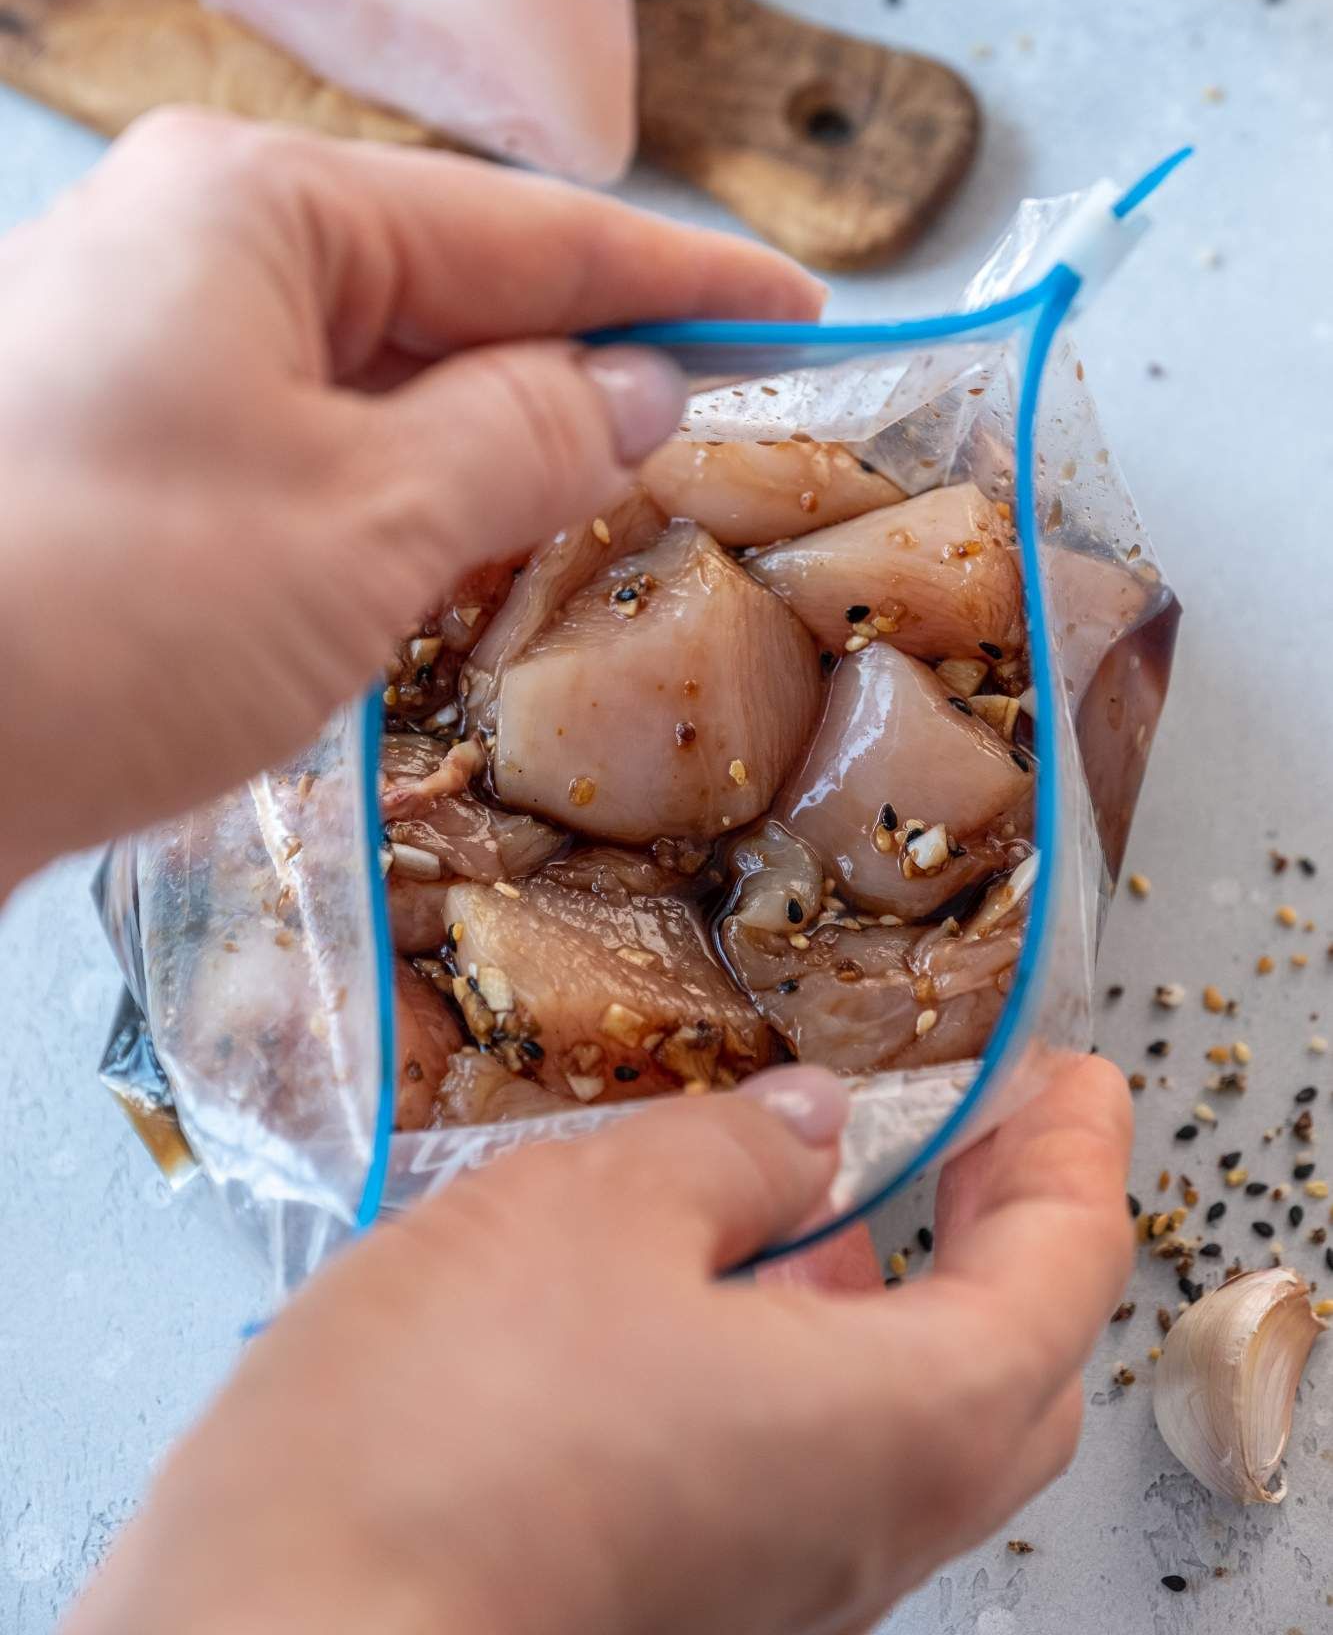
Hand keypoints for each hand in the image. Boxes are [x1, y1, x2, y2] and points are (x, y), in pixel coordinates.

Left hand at [0, 109, 821, 891]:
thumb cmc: (102, 607)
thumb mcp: (365, 519)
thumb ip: (525, 436)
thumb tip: (635, 387)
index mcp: (258, 209)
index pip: (525, 230)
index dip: (679, 281)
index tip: (800, 309)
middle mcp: (192, 249)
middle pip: (448, 294)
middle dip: (582, 368)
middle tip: (721, 431)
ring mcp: (144, 349)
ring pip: (376, 381)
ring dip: (492, 447)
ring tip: (612, 504)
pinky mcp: (119, 453)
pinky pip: (305, 447)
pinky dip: (399, 498)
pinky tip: (459, 554)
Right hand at [66, 1055, 1131, 1634]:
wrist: (280, 1629)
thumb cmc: (449, 1427)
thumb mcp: (600, 1208)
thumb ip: (730, 1156)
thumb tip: (803, 1133)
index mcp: (902, 1423)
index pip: (1063, 1274)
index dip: (1075, 1155)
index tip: (1072, 1077)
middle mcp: (871, 1530)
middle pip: (1016, 1370)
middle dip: (1013, 1232)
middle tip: (977, 1123)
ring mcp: (785, 1584)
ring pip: (910, 1429)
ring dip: (901, 1294)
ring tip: (832, 1178)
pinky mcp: (694, 1595)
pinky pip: (810, 1468)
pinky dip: (811, 1356)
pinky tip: (717, 1278)